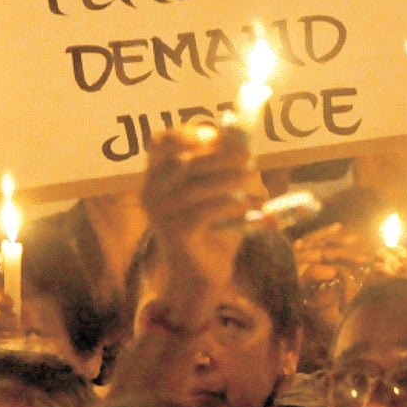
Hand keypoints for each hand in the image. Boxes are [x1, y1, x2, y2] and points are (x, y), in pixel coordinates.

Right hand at [140, 123, 268, 238]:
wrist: (199, 276)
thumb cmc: (211, 227)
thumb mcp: (216, 190)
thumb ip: (223, 161)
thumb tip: (238, 130)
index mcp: (156, 177)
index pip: (160, 143)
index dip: (187, 134)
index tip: (214, 136)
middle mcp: (151, 192)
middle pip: (187, 162)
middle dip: (224, 157)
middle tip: (251, 160)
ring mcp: (160, 214)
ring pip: (198, 185)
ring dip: (232, 179)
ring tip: (255, 183)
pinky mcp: (175, 233)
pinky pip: (204, 210)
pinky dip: (229, 203)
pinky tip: (245, 204)